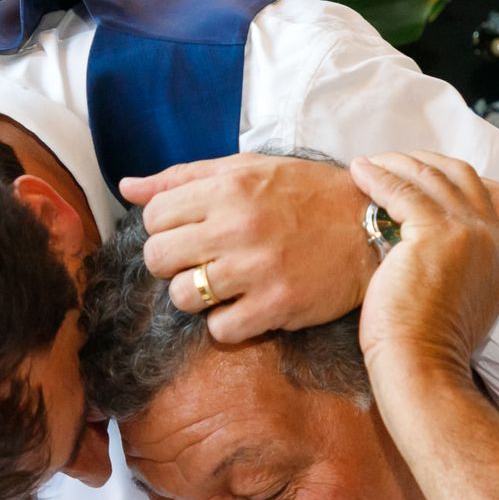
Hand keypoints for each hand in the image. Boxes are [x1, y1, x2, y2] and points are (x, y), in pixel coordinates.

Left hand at [121, 154, 375, 342]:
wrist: (371, 228)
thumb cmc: (306, 195)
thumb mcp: (247, 168)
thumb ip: (184, 178)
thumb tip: (127, 186)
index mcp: (227, 188)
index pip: (153, 217)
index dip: (164, 230)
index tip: (189, 235)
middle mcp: (237, 226)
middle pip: (158, 258)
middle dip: (172, 265)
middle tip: (200, 264)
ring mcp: (256, 269)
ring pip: (182, 298)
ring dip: (196, 297)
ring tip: (224, 287)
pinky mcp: (276, 306)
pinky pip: (220, 330)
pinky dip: (228, 325)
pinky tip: (248, 307)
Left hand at [349, 152, 498, 390]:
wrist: (423, 369)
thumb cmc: (425, 349)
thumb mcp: (457, 303)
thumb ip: (456, 270)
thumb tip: (421, 250)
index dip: (462, 180)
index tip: (429, 178)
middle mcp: (495, 240)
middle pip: (465, 176)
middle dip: (427, 163)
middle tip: (394, 163)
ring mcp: (470, 233)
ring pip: (433, 177)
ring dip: (398, 164)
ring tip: (369, 164)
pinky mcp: (437, 233)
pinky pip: (404, 190)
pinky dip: (379, 177)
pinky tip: (358, 173)